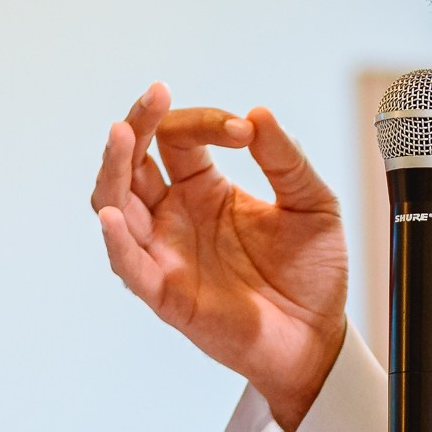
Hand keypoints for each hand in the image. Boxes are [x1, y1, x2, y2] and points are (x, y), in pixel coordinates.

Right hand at [90, 83, 347, 431]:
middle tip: (155, 94)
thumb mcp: (313, 203)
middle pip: (132, 161)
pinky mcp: (167, 293)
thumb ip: (286, 160)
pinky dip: (115, 240)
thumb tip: (259, 113)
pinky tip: (112, 213)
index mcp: (204, 188)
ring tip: (123, 133)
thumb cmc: (311, 271)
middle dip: (138, 123)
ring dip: (114, 168)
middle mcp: (175, 216)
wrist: (318, 337)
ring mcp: (166, 252)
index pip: (179, 138)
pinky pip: (129, 265)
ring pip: (116, 203)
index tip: (244, 130)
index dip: (207, 123)